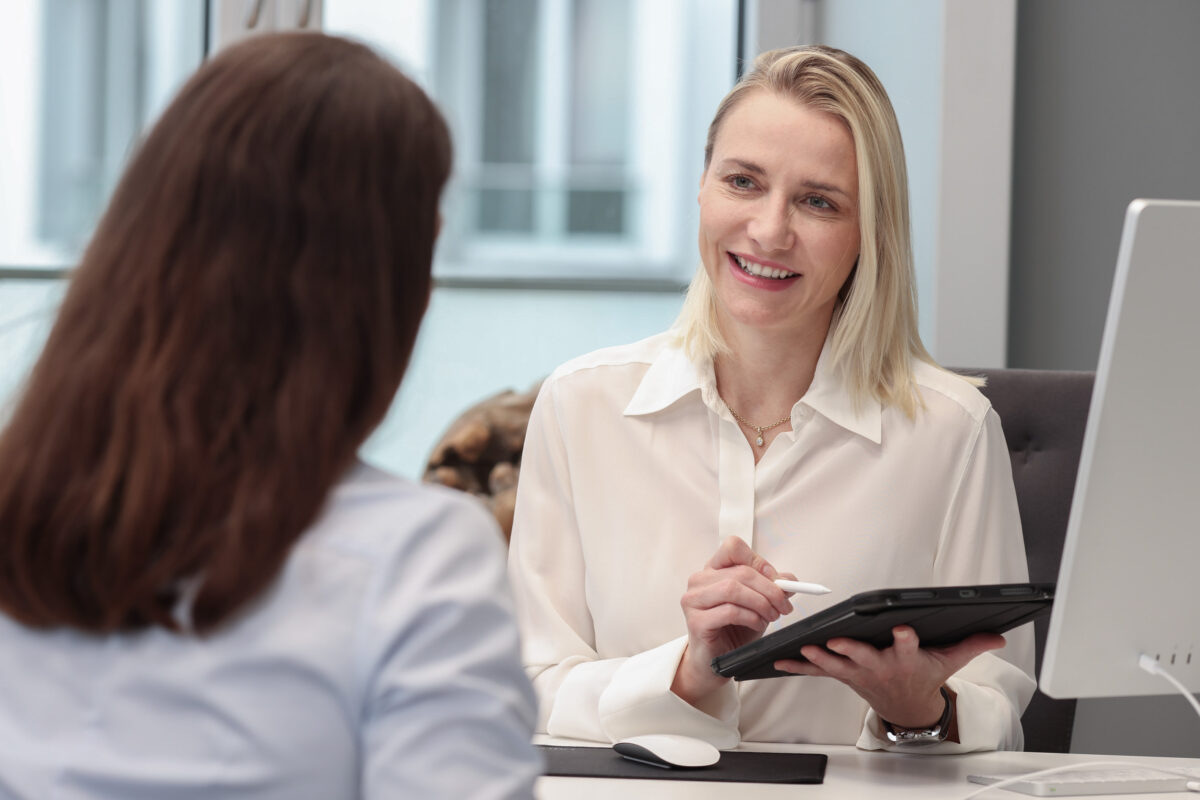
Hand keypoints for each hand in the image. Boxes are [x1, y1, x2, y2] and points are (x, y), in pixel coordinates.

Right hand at [671, 536, 794, 705]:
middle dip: (769, 588)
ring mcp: (693, 600)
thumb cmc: (734, 630)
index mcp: (713, 570)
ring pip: (733, 588)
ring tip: (772, 616)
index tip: (776, 579)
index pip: (733, 547)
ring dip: (761, 602)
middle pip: (740, 571)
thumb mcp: (758, 604)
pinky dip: (751, 617)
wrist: (716, 662)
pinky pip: (729, 611)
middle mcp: (699, 580)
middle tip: (784, 604)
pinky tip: (758, 624)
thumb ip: (772, 588)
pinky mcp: (696, 621)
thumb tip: (789, 580)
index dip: (758, 561)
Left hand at [772, 625, 1005, 727]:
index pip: (908, 647)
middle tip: (838, 641)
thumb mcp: (949, 661)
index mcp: (907, 660)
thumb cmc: (924, 676)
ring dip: (821, 657)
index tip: (901, 629)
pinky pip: (818, 671)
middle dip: (853, 649)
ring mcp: (860, 673)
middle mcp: (881, 667)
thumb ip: (971, 644)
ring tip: (805, 648)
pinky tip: (781, 659)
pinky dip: (800, 665)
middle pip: (867, 657)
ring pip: (838, 665)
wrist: (906, 708)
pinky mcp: (843, 676)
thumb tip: (999, 636)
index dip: (905, 639)